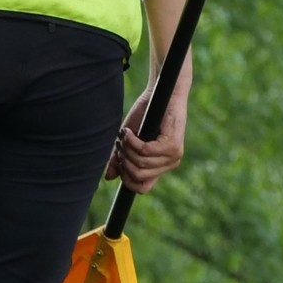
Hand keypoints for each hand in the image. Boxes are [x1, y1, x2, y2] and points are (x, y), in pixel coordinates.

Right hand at [105, 66, 190, 193]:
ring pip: (140, 164)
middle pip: (137, 175)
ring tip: (126, 134)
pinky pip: (144, 151)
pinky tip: (129, 131)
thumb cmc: (146, 115)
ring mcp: (173, 156)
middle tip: (120, 142)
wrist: (161, 94)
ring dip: (126, 148)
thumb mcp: (128, 142)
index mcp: (160, 166)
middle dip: (123, 159)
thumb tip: (109, 178)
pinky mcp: (172, 145)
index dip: (126, 178)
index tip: (118, 161)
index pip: (142, 188)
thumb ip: (119, 159)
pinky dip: (132, 141)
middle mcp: (169, 164)